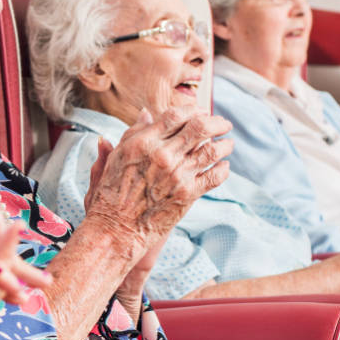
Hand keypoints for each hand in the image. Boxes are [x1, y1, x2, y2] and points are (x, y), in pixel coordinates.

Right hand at [83, 107, 231, 260]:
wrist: (116, 229)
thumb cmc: (111, 194)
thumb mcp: (115, 158)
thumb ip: (132, 134)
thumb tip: (146, 113)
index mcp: (143, 143)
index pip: (176, 115)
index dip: (192, 110)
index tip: (200, 111)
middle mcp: (162, 155)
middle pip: (199, 127)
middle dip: (216, 122)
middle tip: (224, 124)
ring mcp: (177, 175)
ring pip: (212, 151)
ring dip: (225, 145)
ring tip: (228, 144)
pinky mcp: (187, 195)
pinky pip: (214, 176)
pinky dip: (223, 169)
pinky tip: (223, 166)